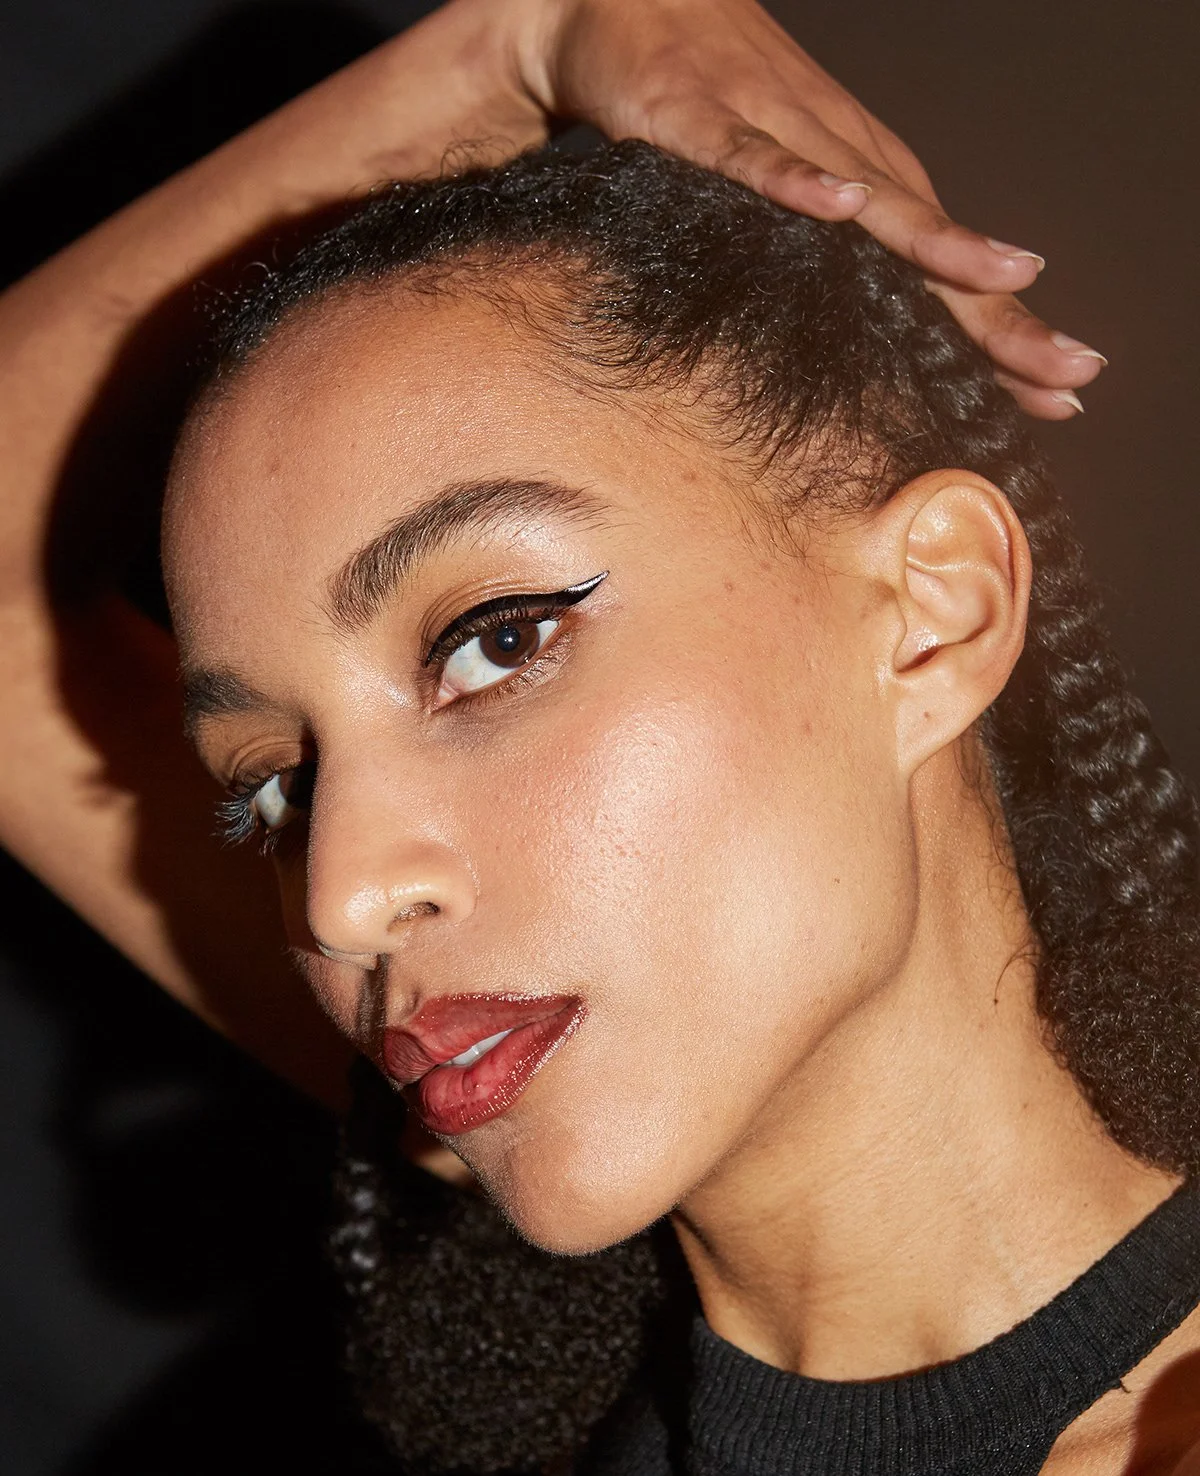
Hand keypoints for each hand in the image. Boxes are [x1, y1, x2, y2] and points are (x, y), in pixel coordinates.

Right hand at [510, 0, 1103, 417]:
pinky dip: (792, 179)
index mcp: (856, 182)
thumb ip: (817, 263)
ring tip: (1006, 280)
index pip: (943, 270)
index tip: (1062, 394)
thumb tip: (857, 353)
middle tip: (1070, 369)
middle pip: (931, 242)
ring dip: (936, 238)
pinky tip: (839, 206)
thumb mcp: (779, 188)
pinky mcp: (695, 115)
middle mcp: (835, 156)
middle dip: (1001, 310)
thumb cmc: (706, 101)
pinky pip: (748, 155)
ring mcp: (773, 127)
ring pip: (866, 195)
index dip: (1002, 331)